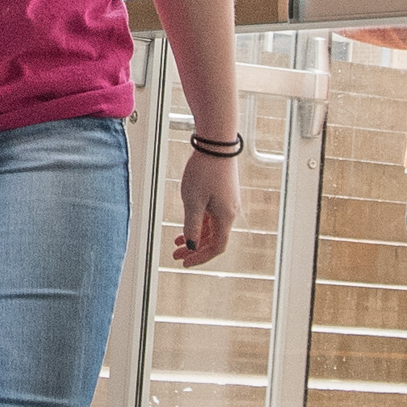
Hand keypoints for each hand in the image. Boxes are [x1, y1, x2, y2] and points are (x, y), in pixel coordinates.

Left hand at [172, 143, 238, 265]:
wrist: (216, 144)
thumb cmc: (204, 171)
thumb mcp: (193, 201)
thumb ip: (192, 226)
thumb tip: (192, 245)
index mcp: (225, 217)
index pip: (216, 247)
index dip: (201, 257)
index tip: (185, 262)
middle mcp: (230, 212)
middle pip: (214, 238)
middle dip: (195, 249)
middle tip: (176, 255)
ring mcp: (227, 202)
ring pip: (211, 227)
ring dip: (195, 235)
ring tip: (177, 241)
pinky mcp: (222, 192)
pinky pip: (212, 215)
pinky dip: (199, 222)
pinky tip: (186, 223)